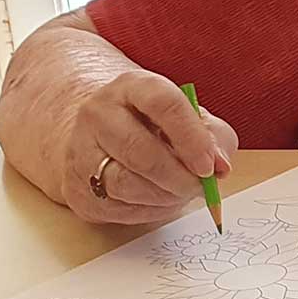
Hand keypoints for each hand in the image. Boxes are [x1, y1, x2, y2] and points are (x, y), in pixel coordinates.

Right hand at [61, 69, 236, 225]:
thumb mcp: (193, 119)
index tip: (209, 166)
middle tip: (200, 188)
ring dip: (163, 196)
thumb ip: (214, 138)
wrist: (104, 135)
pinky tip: (158, 199)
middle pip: (139, 151)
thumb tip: (220, 167)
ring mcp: (81, 149)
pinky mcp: (77, 186)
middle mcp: (99, 113)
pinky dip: (147, 211)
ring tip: (180, 192)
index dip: (191, 138)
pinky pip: (115, 207)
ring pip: (125, 184)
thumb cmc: (158, 127)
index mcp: (133, 86)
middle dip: (178, 177)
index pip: (163, 104)